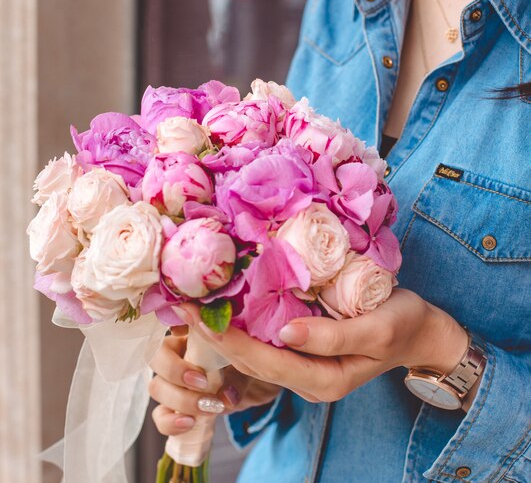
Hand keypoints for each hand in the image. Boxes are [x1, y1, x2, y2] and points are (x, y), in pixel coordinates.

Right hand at [149, 328, 281, 436]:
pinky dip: (170, 422)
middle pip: (156, 358)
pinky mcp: (173, 409)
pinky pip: (160, 417)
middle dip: (175, 371)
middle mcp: (176, 356)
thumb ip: (236, 378)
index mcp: (190, 335)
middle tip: (203, 383)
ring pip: (157, 387)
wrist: (254, 391)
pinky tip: (189, 424)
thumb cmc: (246, 367)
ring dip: (179, 399)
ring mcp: (171, 383)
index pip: (170, 326)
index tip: (193, 338)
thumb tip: (226, 397)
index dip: (174, 331)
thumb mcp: (245, 367)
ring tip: (207, 408)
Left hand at [176, 289, 468, 403]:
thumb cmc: (402, 324)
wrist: (421, 330)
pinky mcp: (306, 352)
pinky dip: (244, 327)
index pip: (266, 361)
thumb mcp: (375, 328)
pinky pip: (267, 344)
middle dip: (215, 337)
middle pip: (252, 361)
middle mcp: (308, 380)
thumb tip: (285, 333)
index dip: (229, 340)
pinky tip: (227, 307)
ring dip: (224, 332)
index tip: (198, 315)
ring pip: (255, 355)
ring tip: (195, 306)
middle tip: (182, 306)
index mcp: (323, 381)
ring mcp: (305, 368)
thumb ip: (332, 337)